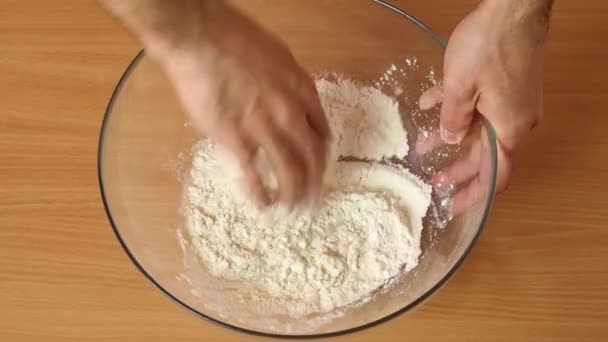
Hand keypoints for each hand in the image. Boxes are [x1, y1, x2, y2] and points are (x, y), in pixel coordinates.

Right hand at [153, 3, 329, 208]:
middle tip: (311, 200)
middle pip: (312, 158)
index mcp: (302, 91)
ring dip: (293, 195)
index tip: (317, 166)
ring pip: (290, 172)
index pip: (321, 133)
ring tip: (291, 210)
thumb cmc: (234, 37)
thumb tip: (290, 102)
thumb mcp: (277, 55)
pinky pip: (253, 175)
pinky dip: (260, 194)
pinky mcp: (236, 140)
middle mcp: (291, 114)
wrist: (200, 38)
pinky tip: (262, 205)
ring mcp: (264, 129)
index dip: (320, 156)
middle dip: (314, 184)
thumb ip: (288, 84)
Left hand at [419, 0, 549, 214]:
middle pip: (486, 156)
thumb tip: (450, 140)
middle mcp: (515, 121)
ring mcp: (513, 102)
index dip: (475, 195)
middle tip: (434, 183)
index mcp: (509, 129)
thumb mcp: (460, 89)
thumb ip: (453, 119)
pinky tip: (430, 105)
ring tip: (425, 147)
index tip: (455, 206)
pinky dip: (457, 110)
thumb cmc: (489, 48)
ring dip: (452, 139)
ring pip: (479, 131)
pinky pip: (480, 106)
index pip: (496, 177)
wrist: (515, 7)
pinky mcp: (507, 85)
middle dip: (458, 170)